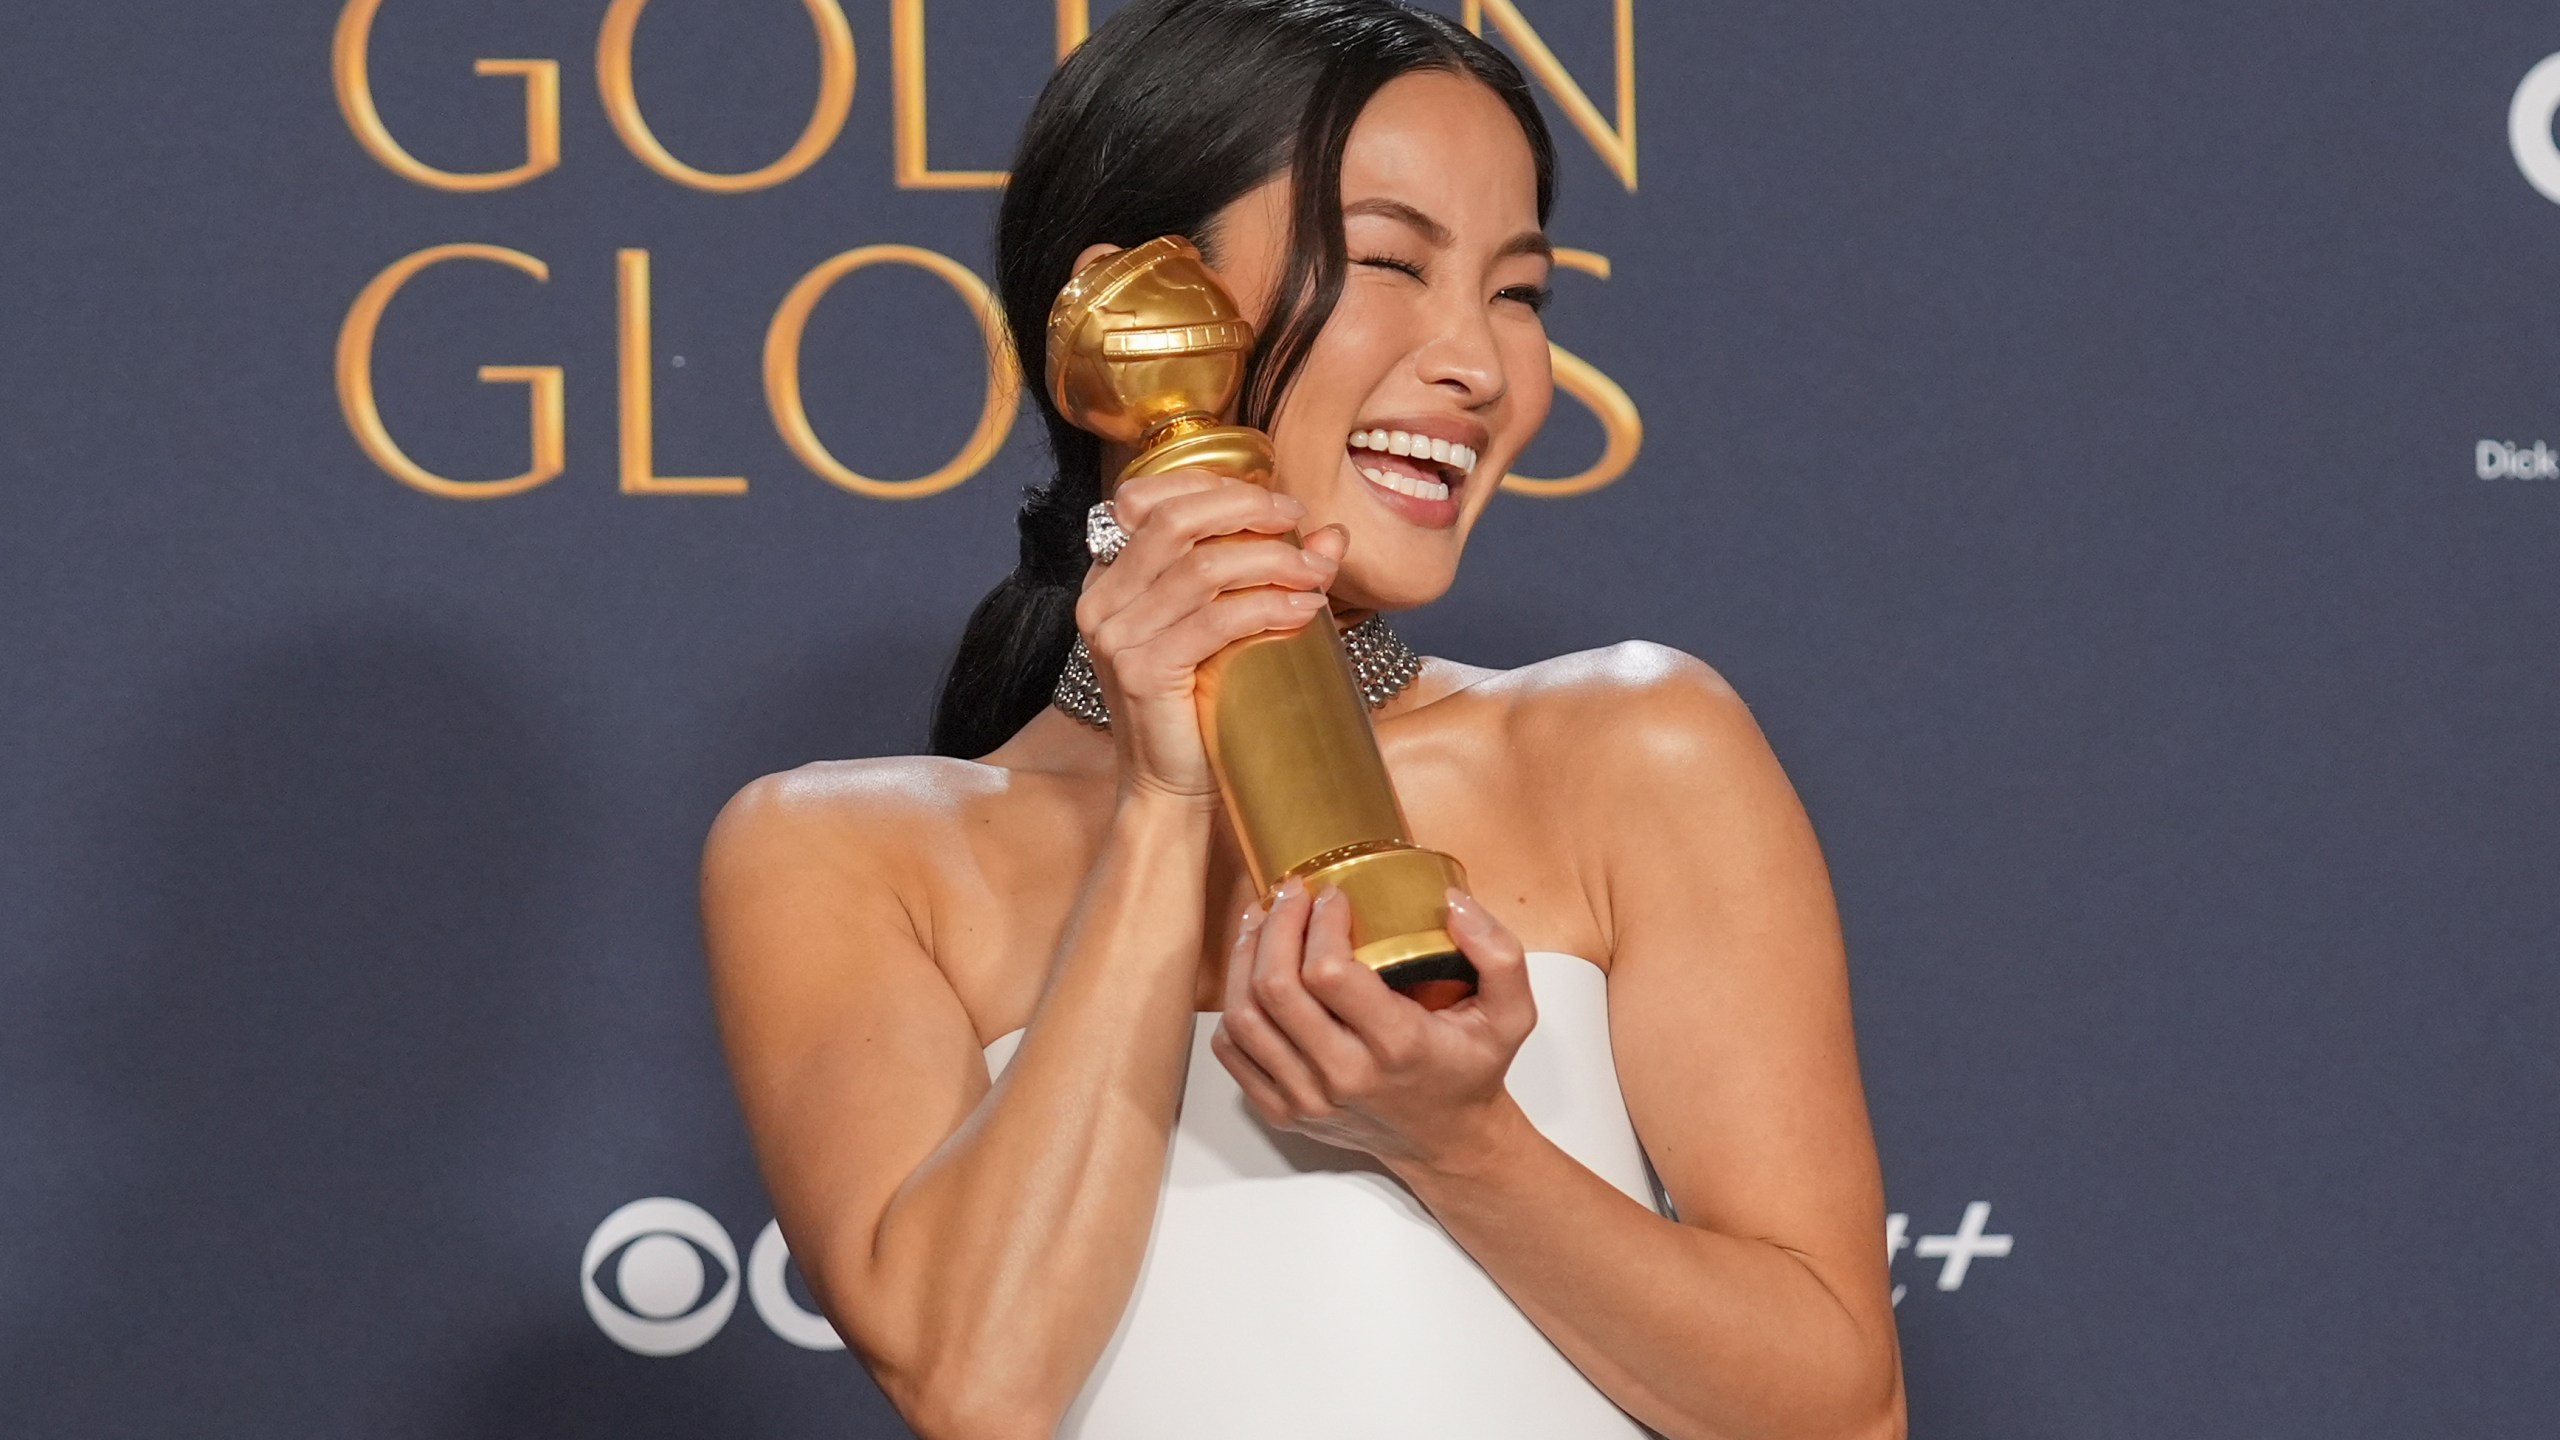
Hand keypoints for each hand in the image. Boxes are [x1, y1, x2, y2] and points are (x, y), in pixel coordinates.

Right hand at [1076, 469, 1351, 803]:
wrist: (1170, 789)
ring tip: (1317, 576)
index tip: (1282, 505)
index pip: (1155, 501)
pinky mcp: (1142, 672)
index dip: (1221, 488)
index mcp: (1110, 579)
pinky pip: (1216, 620)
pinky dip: (1268, 606)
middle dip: (1249, 511)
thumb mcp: (1231, 628)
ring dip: (1273, 562)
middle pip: (1176, 521)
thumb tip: (1332, 534)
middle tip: (1301, 523)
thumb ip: (1270, 574)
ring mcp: (1117, 637)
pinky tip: (1304, 610)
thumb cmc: (1200, 707)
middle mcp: (1102, 600)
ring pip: (1203, 568)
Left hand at [1209, 879, 1538, 1172]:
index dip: (1320, 923)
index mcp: (1397, 1046)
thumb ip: (1499, 953)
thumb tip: (1453, 902)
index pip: (1329, 973)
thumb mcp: (1512, 1015)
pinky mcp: (1283, 1111)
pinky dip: (1233, 1004)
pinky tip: (1252, 972)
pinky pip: (1234, 1052)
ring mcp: (1307, 1099)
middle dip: (1275, 926)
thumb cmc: (1471, 1072)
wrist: (1448, 1142)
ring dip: (1244, 958)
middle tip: (1290, 896)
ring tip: (1261, 922)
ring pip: (1244, 1017)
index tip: (1332, 896)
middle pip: (1276, 989)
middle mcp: (1344, 1076)